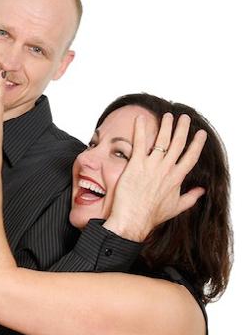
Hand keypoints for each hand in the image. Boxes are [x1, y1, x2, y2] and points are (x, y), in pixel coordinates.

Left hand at [104, 113, 206, 240]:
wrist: (133, 220)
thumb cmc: (152, 216)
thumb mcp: (176, 207)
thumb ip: (190, 197)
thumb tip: (201, 191)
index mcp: (177, 178)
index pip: (191, 156)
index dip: (197, 143)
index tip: (201, 133)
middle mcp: (166, 169)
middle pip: (178, 143)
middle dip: (182, 128)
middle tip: (184, 117)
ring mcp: (151, 165)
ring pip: (162, 140)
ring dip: (166, 125)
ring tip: (168, 115)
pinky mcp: (136, 164)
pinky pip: (139, 142)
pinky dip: (140, 129)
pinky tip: (140, 118)